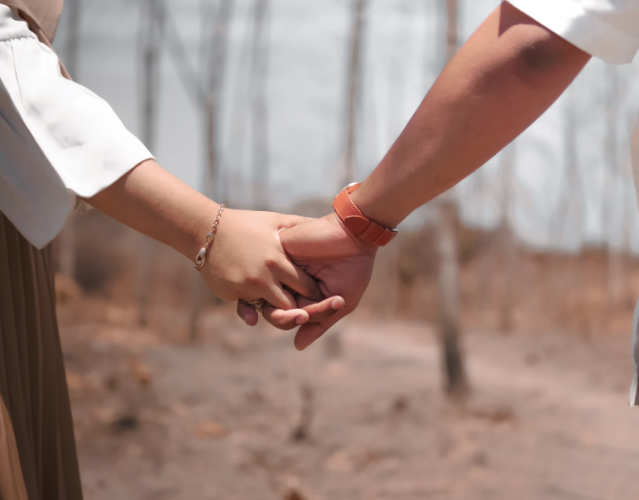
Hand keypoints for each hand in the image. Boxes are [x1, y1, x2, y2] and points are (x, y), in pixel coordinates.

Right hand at [202, 209, 322, 323]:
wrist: (206, 229)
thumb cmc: (246, 224)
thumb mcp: (276, 221)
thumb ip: (300, 225)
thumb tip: (326, 223)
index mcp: (277, 261)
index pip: (306, 287)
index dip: (313, 292)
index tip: (318, 293)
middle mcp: (262, 278)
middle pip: (290, 306)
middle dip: (299, 308)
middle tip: (306, 308)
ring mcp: (244, 289)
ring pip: (270, 312)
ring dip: (277, 310)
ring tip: (283, 306)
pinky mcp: (230, 295)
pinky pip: (248, 309)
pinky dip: (254, 307)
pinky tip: (258, 302)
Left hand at [238, 213, 376, 349]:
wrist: (356, 236)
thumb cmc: (353, 269)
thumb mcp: (340, 302)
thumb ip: (318, 323)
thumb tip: (297, 346)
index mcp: (301, 293)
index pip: (285, 316)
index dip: (291, 322)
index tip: (307, 318)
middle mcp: (287, 281)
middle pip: (271, 309)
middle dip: (286, 319)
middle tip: (304, 316)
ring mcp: (281, 267)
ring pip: (267, 295)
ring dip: (284, 308)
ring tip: (303, 308)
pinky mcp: (278, 251)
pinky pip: (268, 275)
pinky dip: (281, 286)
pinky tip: (295, 288)